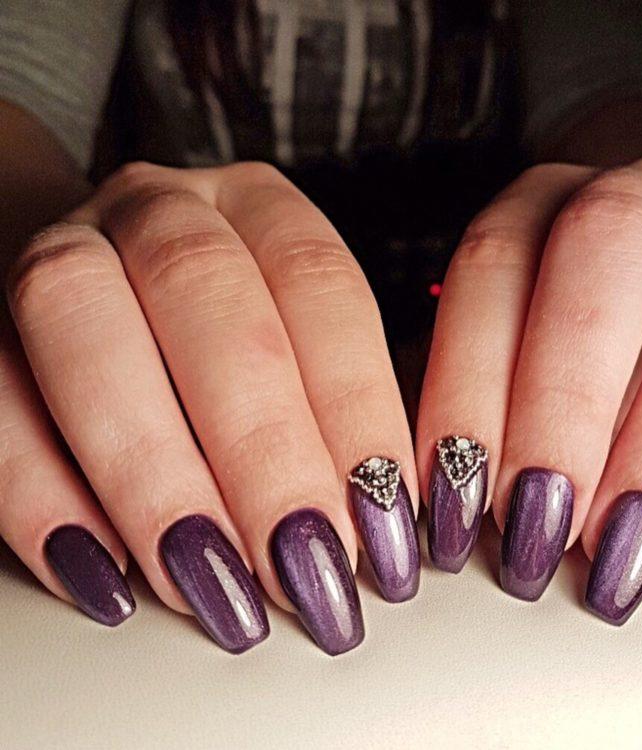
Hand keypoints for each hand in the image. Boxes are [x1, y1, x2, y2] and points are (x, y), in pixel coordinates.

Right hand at [0, 161, 419, 653]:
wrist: (101, 288)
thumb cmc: (226, 337)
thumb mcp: (303, 348)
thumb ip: (333, 416)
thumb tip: (378, 526)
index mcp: (259, 207)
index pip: (320, 285)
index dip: (356, 406)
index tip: (380, 519)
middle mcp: (161, 210)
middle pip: (207, 297)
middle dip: (260, 448)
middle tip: (302, 567)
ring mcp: (65, 248)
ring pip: (84, 324)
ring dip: (152, 474)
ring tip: (210, 584)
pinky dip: (43, 496)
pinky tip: (106, 576)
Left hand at [418, 159, 641, 622]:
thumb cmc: (551, 343)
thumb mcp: (492, 364)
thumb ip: (469, 413)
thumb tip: (434, 510)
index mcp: (539, 208)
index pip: (492, 266)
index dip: (468, 386)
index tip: (455, 501)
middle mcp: (635, 202)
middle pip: (603, 253)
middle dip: (565, 398)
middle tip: (536, 524)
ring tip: (618, 549)